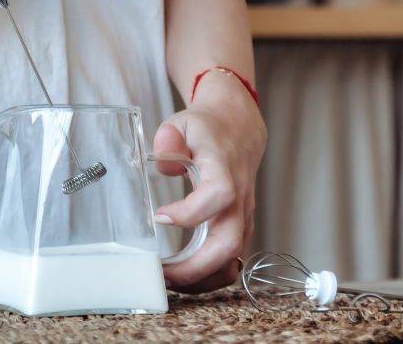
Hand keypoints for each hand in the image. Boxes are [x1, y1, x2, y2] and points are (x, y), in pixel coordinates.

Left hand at [152, 73, 266, 292]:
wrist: (239, 130)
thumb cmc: (208, 129)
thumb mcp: (183, 122)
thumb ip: (170, 137)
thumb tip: (163, 160)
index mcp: (224, 169)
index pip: (218, 195)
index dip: (190, 212)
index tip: (159, 216)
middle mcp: (239, 197)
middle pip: (229, 242)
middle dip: (195, 267)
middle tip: (160, 273)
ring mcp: (243, 215)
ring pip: (232, 259)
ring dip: (201, 279)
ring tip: (167, 281)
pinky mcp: (240, 227)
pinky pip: (230, 261)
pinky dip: (209, 277)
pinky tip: (183, 277)